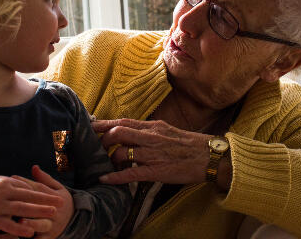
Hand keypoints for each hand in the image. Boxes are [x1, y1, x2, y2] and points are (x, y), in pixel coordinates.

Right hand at [0, 175, 62, 237]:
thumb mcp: (0, 182)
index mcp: (7, 183)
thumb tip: (31, 187)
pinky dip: (20, 228)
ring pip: (22, 210)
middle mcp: (4, 193)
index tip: (55, 196)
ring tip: (52, 214)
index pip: (28, 187)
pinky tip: (30, 232)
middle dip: (46, 200)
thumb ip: (15, 185)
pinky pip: (8, 225)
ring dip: (38, 212)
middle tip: (61, 203)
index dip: (42, 193)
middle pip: (29, 197)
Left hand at [11, 165, 73, 238]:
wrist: (76, 220)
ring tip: (20, 223)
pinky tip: (21, 237)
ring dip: (31, 224)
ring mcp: (52, 225)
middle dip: (30, 204)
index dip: (27, 182)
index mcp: (56, 197)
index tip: (13, 177)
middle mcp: (55, 211)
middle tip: (16, 202)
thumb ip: (44, 179)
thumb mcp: (57, 189)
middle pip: (42, 207)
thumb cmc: (60, 201)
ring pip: (41, 225)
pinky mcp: (50, 237)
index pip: (40, 189)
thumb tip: (34, 167)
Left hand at [92, 118, 214, 184]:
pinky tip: (105, 179)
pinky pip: (131, 173)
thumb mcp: (167, 130)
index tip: (91, 126)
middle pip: (118, 132)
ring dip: (110, 159)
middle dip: (103, 140)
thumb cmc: (189, 145)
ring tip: (108, 164)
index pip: (123, 121)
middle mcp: (151, 137)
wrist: (209, 156)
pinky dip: (115, 177)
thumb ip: (149, 130)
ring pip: (123, 153)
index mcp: (153, 126)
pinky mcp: (156, 170)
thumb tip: (131, 130)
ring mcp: (153, 154)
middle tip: (97, 148)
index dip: (104, 124)